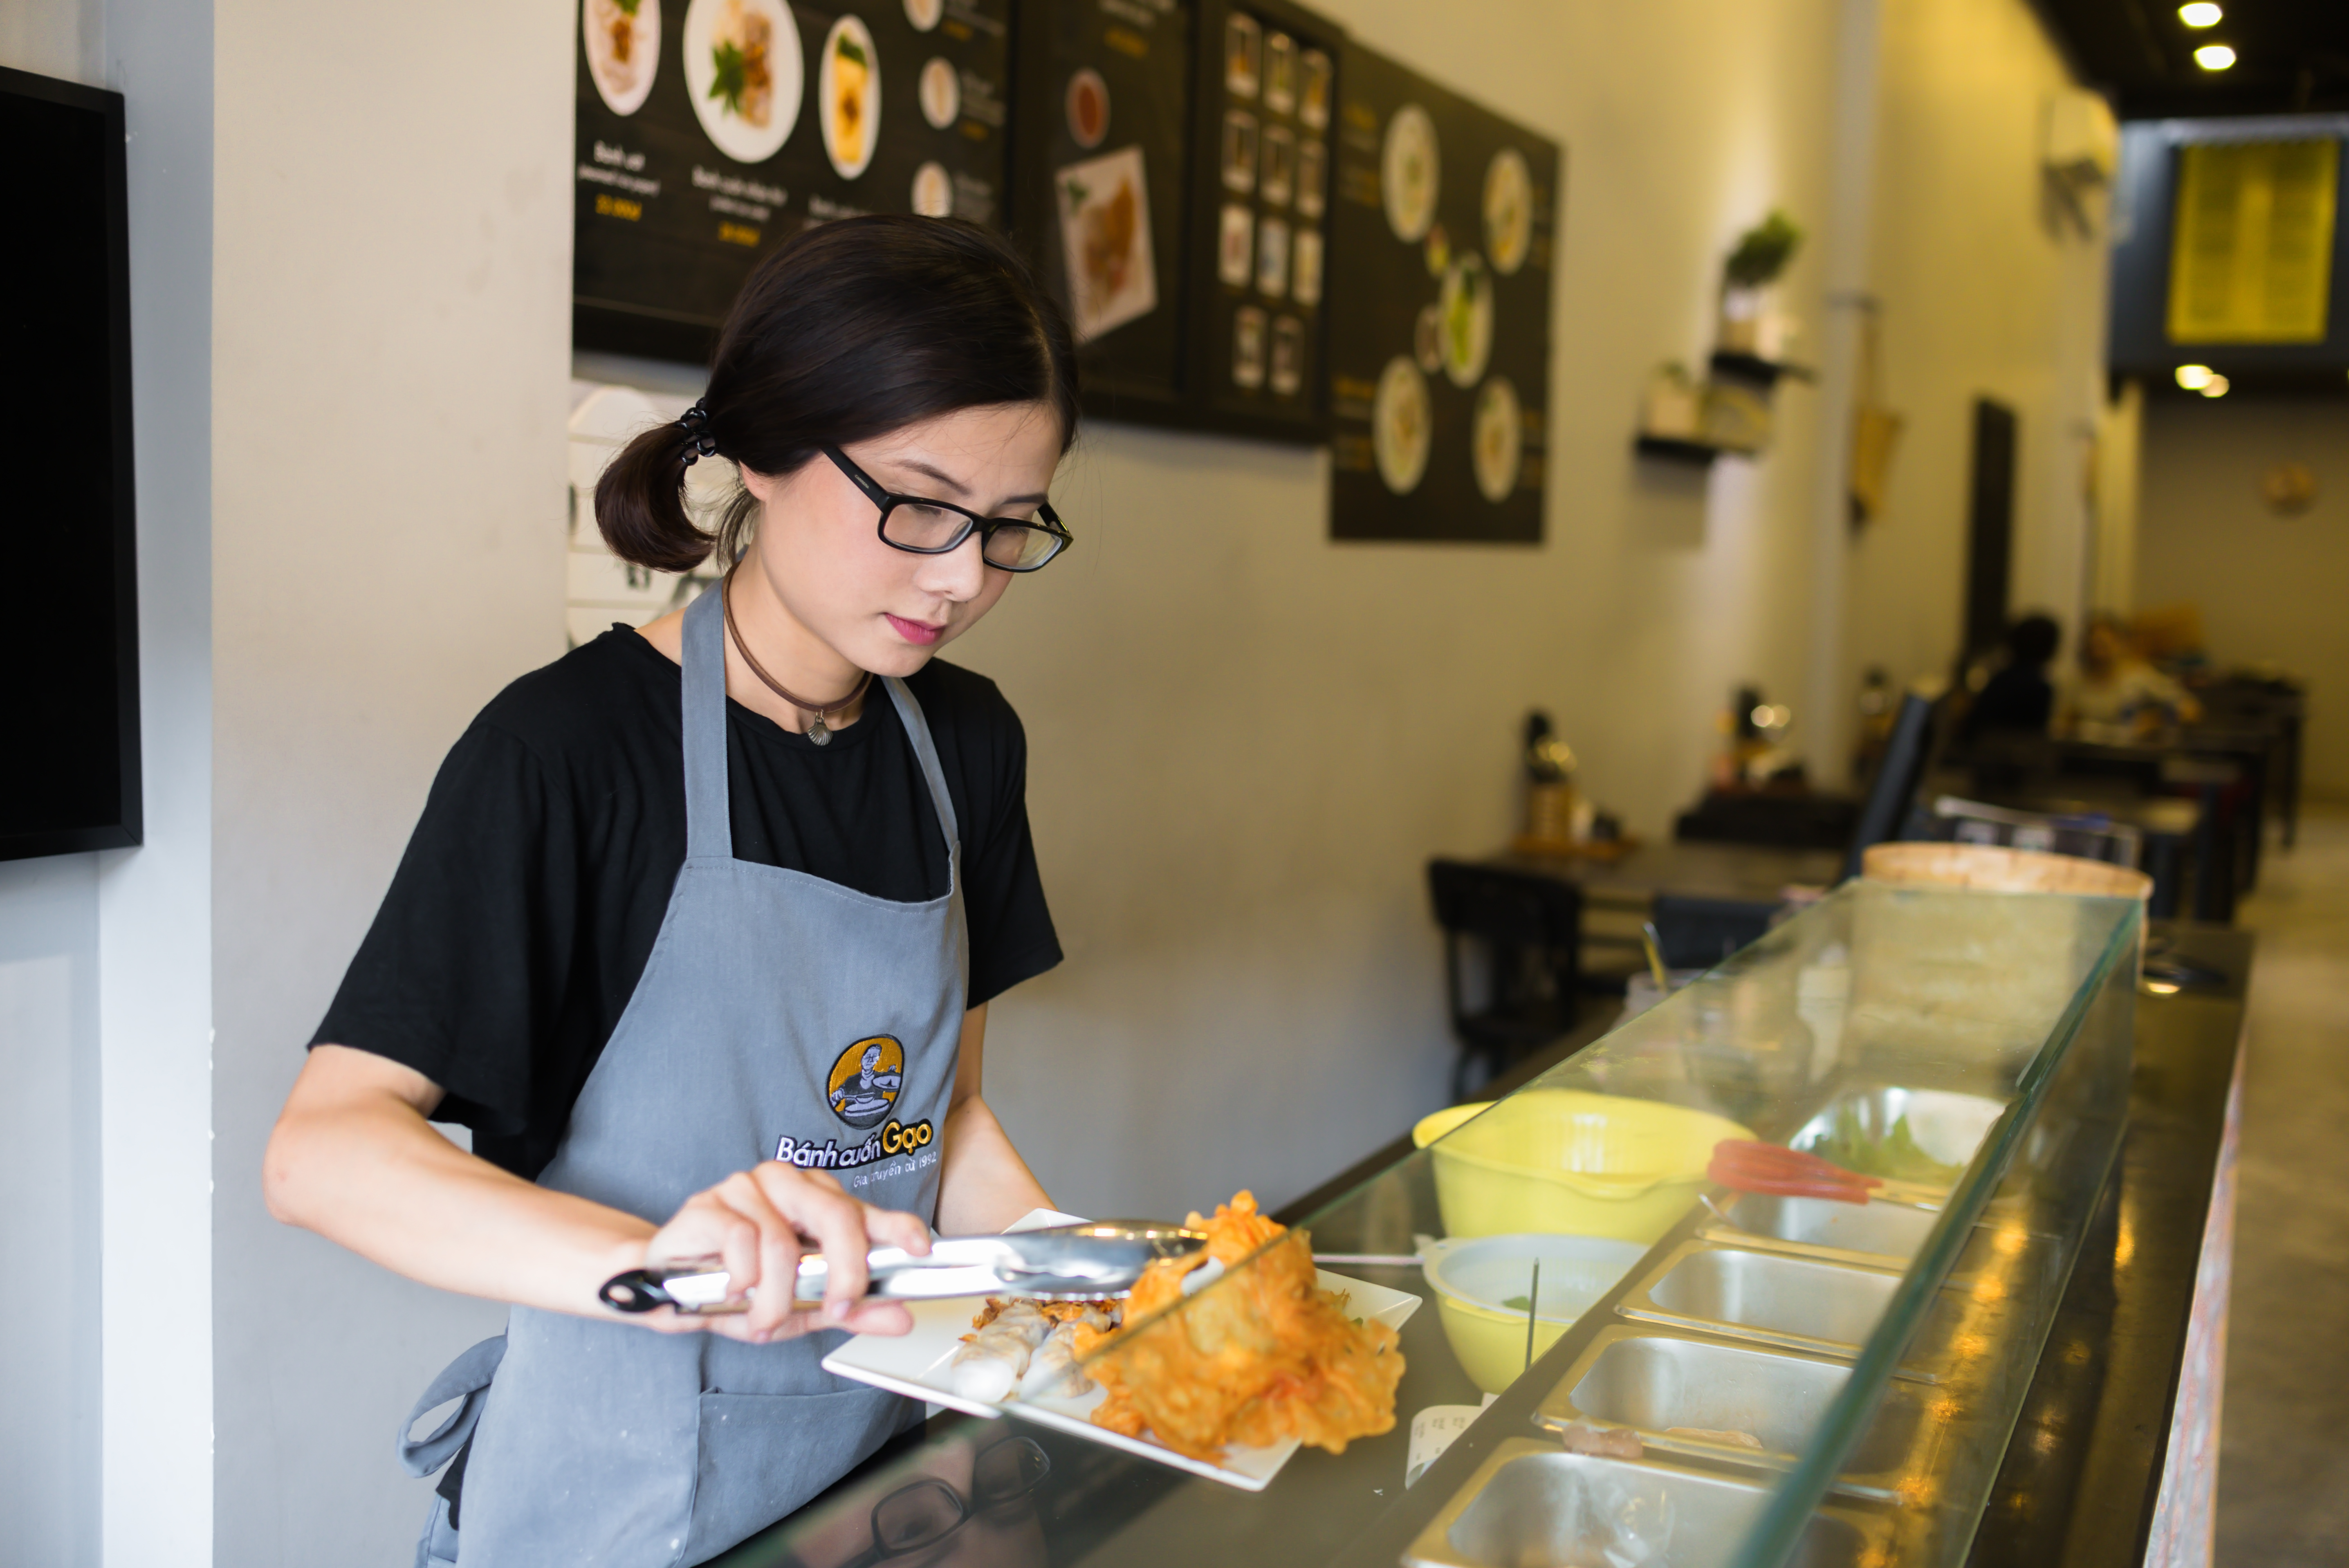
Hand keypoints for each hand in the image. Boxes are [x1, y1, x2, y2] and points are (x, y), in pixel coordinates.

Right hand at [636, 1163, 930, 1342]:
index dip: (897, 1226)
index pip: (865, 1210)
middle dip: (845, 1273)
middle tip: (838, 1309)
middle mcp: (786, 1185)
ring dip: (777, 1297)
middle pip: (835, 1216)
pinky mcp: (708, 1204)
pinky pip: (741, 1241)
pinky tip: (732, 1293)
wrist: (665, 1287)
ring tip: (763, 1319)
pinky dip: (742, 1281)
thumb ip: (851, 1310)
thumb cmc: (738, 1290)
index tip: (921, 1248)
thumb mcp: (802, 1309)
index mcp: (815, 1203)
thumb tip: (900, 1318)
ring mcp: (745, 1188)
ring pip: (784, 1243)